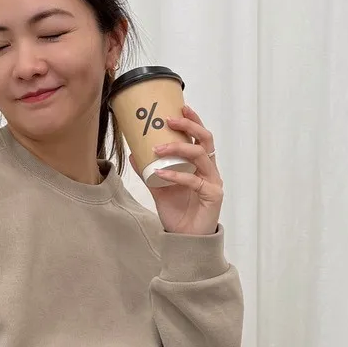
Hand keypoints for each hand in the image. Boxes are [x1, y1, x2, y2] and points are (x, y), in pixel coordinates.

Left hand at [130, 105, 223, 235]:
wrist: (186, 239)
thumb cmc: (178, 212)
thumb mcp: (160, 189)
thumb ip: (149, 172)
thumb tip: (133, 154)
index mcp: (201, 165)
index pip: (201, 137)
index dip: (193, 121)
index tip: (181, 106)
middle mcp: (210, 170)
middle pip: (205, 140)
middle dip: (189, 126)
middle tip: (169, 120)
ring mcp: (213, 182)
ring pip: (200, 156)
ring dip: (178, 148)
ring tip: (157, 148)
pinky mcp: (213, 195)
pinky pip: (194, 180)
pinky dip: (176, 174)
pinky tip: (161, 173)